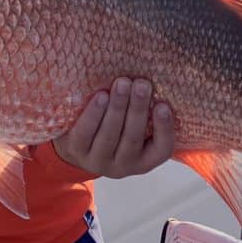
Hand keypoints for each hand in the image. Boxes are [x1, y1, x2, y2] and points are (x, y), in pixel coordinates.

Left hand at [53, 77, 174, 177]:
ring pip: (109, 134)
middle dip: (137, 108)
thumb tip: (156, 76)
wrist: (76, 145)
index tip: (163, 105)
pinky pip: (86, 132)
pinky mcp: (77, 151)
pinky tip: (101, 96)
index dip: (164, 128)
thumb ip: (146, 110)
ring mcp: (98, 161)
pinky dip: (94, 113)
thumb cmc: (115, 127)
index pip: (162, 149)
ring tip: (122, 83)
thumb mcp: (133, 126)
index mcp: (145, 160)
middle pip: (133, 137)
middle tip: (141, 84)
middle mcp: (124, 166)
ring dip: (117, 107)